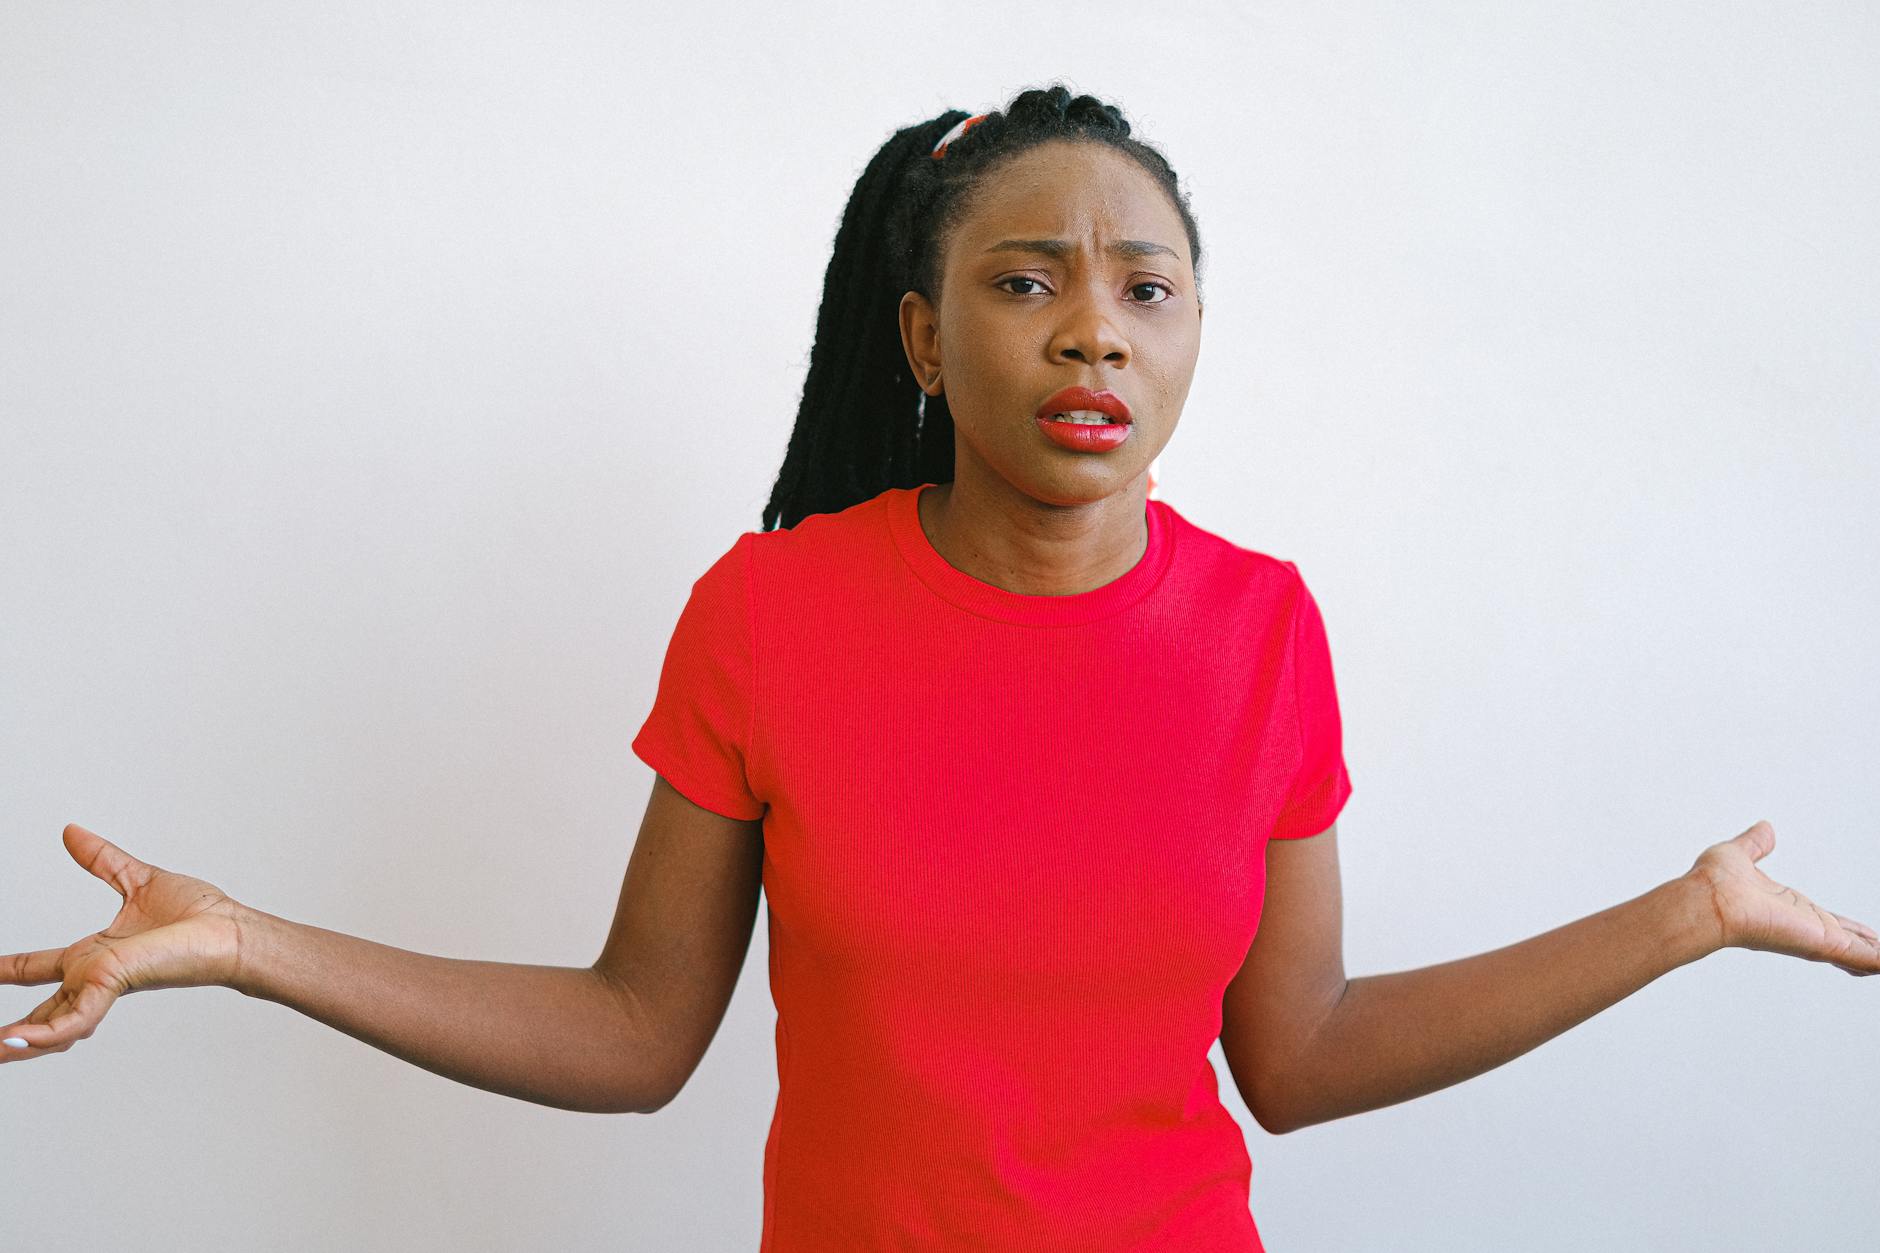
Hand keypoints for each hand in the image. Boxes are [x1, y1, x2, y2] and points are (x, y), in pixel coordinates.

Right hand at [1, 824, 246, 1061]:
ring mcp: (102, 986)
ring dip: (14, 1043)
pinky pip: (70, 1021)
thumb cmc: (200, 915)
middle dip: (8, 1031)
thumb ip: (101, 859)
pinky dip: (39, 1035)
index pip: (41, 967)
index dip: (9, 970)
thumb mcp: (136, 880)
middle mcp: (94, 977)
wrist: (232, 931)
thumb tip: (71, 832)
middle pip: (40, 1011)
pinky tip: (10, 1044)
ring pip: (48, 1029)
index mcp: (96, 955)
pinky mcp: (114, 986)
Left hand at [1686, 820, 1879, 976]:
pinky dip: (1878, 960)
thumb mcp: (1740, 855)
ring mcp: (1815, 938)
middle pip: (1850, 940)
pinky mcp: (1823, 944)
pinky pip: (1863, 957)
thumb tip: (1764, 829)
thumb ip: (1755, 843)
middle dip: (1871, 945)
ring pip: (1860, 952)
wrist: (1709, 900)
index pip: (1830, 922)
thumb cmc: (1715, 882)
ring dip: (1878, 954)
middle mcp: (1806, 926)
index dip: (1851, 928)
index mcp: (1792, 907)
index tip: (1869, 934)